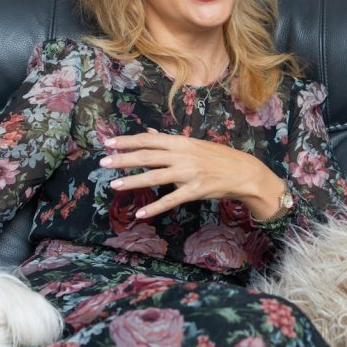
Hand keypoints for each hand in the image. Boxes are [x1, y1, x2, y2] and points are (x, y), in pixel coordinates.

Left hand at [100, 129, 280, 218]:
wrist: (243, 172)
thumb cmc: (217, 157)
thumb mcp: (193, 144)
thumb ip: (169, 141)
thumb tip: (150, 133)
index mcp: (181, 142)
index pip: (148, 139)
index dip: (127, 141)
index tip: (108, 143)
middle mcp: (182, 155)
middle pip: (147, 156)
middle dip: (123, 159)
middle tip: (103, 163)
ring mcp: (188, 173)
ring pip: (155, 177)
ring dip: (133, 181)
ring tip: (114, 184)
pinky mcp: (194, 191)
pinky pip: (171, 200)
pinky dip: (154, 207)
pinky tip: (140, 213)